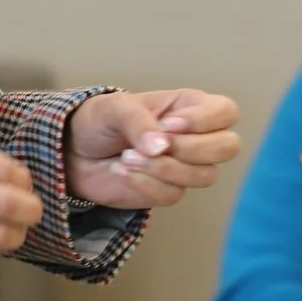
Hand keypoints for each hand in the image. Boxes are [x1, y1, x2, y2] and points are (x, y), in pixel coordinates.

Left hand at [65, 89, 243, 210]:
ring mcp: (185, 166)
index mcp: (189, 106)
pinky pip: (174, 194)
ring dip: (164, 168)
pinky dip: (146, 184)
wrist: (73, 152)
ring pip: (205, 175)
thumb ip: (138, 120)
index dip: (204, 121)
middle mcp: (195, 136)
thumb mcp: (114, 108)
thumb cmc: (98, 120)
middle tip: (154, 144)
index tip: (167, 124)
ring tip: (127, 157)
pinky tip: (122, 171)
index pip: (226, 112)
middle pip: (228, 146)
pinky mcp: (168, 190)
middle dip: (191, 148)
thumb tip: (162, 146)